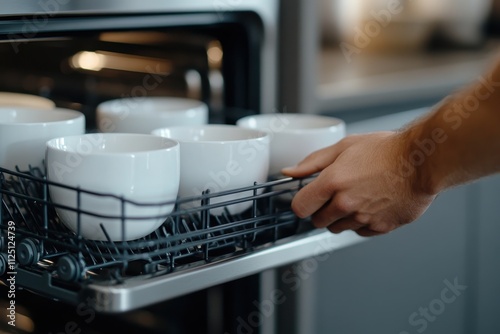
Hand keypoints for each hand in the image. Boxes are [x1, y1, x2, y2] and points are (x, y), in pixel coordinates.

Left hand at [281, 131, 435, 236]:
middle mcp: (345, 204)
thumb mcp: (344, 146)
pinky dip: (361, 223)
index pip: (300, 208)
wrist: (422, 161)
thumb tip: (290, 172)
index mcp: (332, 182)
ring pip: (338, 228)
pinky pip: (360, 232)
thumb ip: (312, 162)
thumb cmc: (386, 150)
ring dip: (341, 216)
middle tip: (336, 193)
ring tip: (357, 196)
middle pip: (317, 221)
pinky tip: (371, 204)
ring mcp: (363, 218)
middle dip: (322, 209)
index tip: (310, 197)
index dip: (303, 202)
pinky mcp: (380, 228)